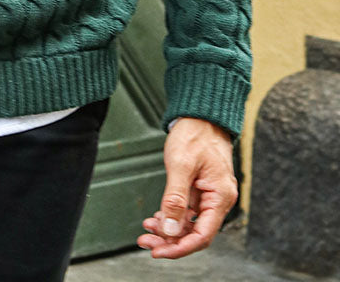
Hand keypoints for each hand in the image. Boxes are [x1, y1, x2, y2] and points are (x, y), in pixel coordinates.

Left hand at [137, 118, 236, 258]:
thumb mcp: (181, 165)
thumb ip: (175, 199)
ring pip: (190, 223)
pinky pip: (187, 211)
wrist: (200, 114)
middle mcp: (219, 199)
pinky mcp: (201, 190)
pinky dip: (171, 215)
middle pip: (195, 232)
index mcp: (220, 196)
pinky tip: (156, 217)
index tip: (159, 251)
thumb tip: (170, 230)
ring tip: (147, 230)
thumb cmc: (195, 134)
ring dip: (168, 229)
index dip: (180, 248)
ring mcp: (210, 195)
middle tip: (146, 241)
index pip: (202, 235)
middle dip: (170, 240)